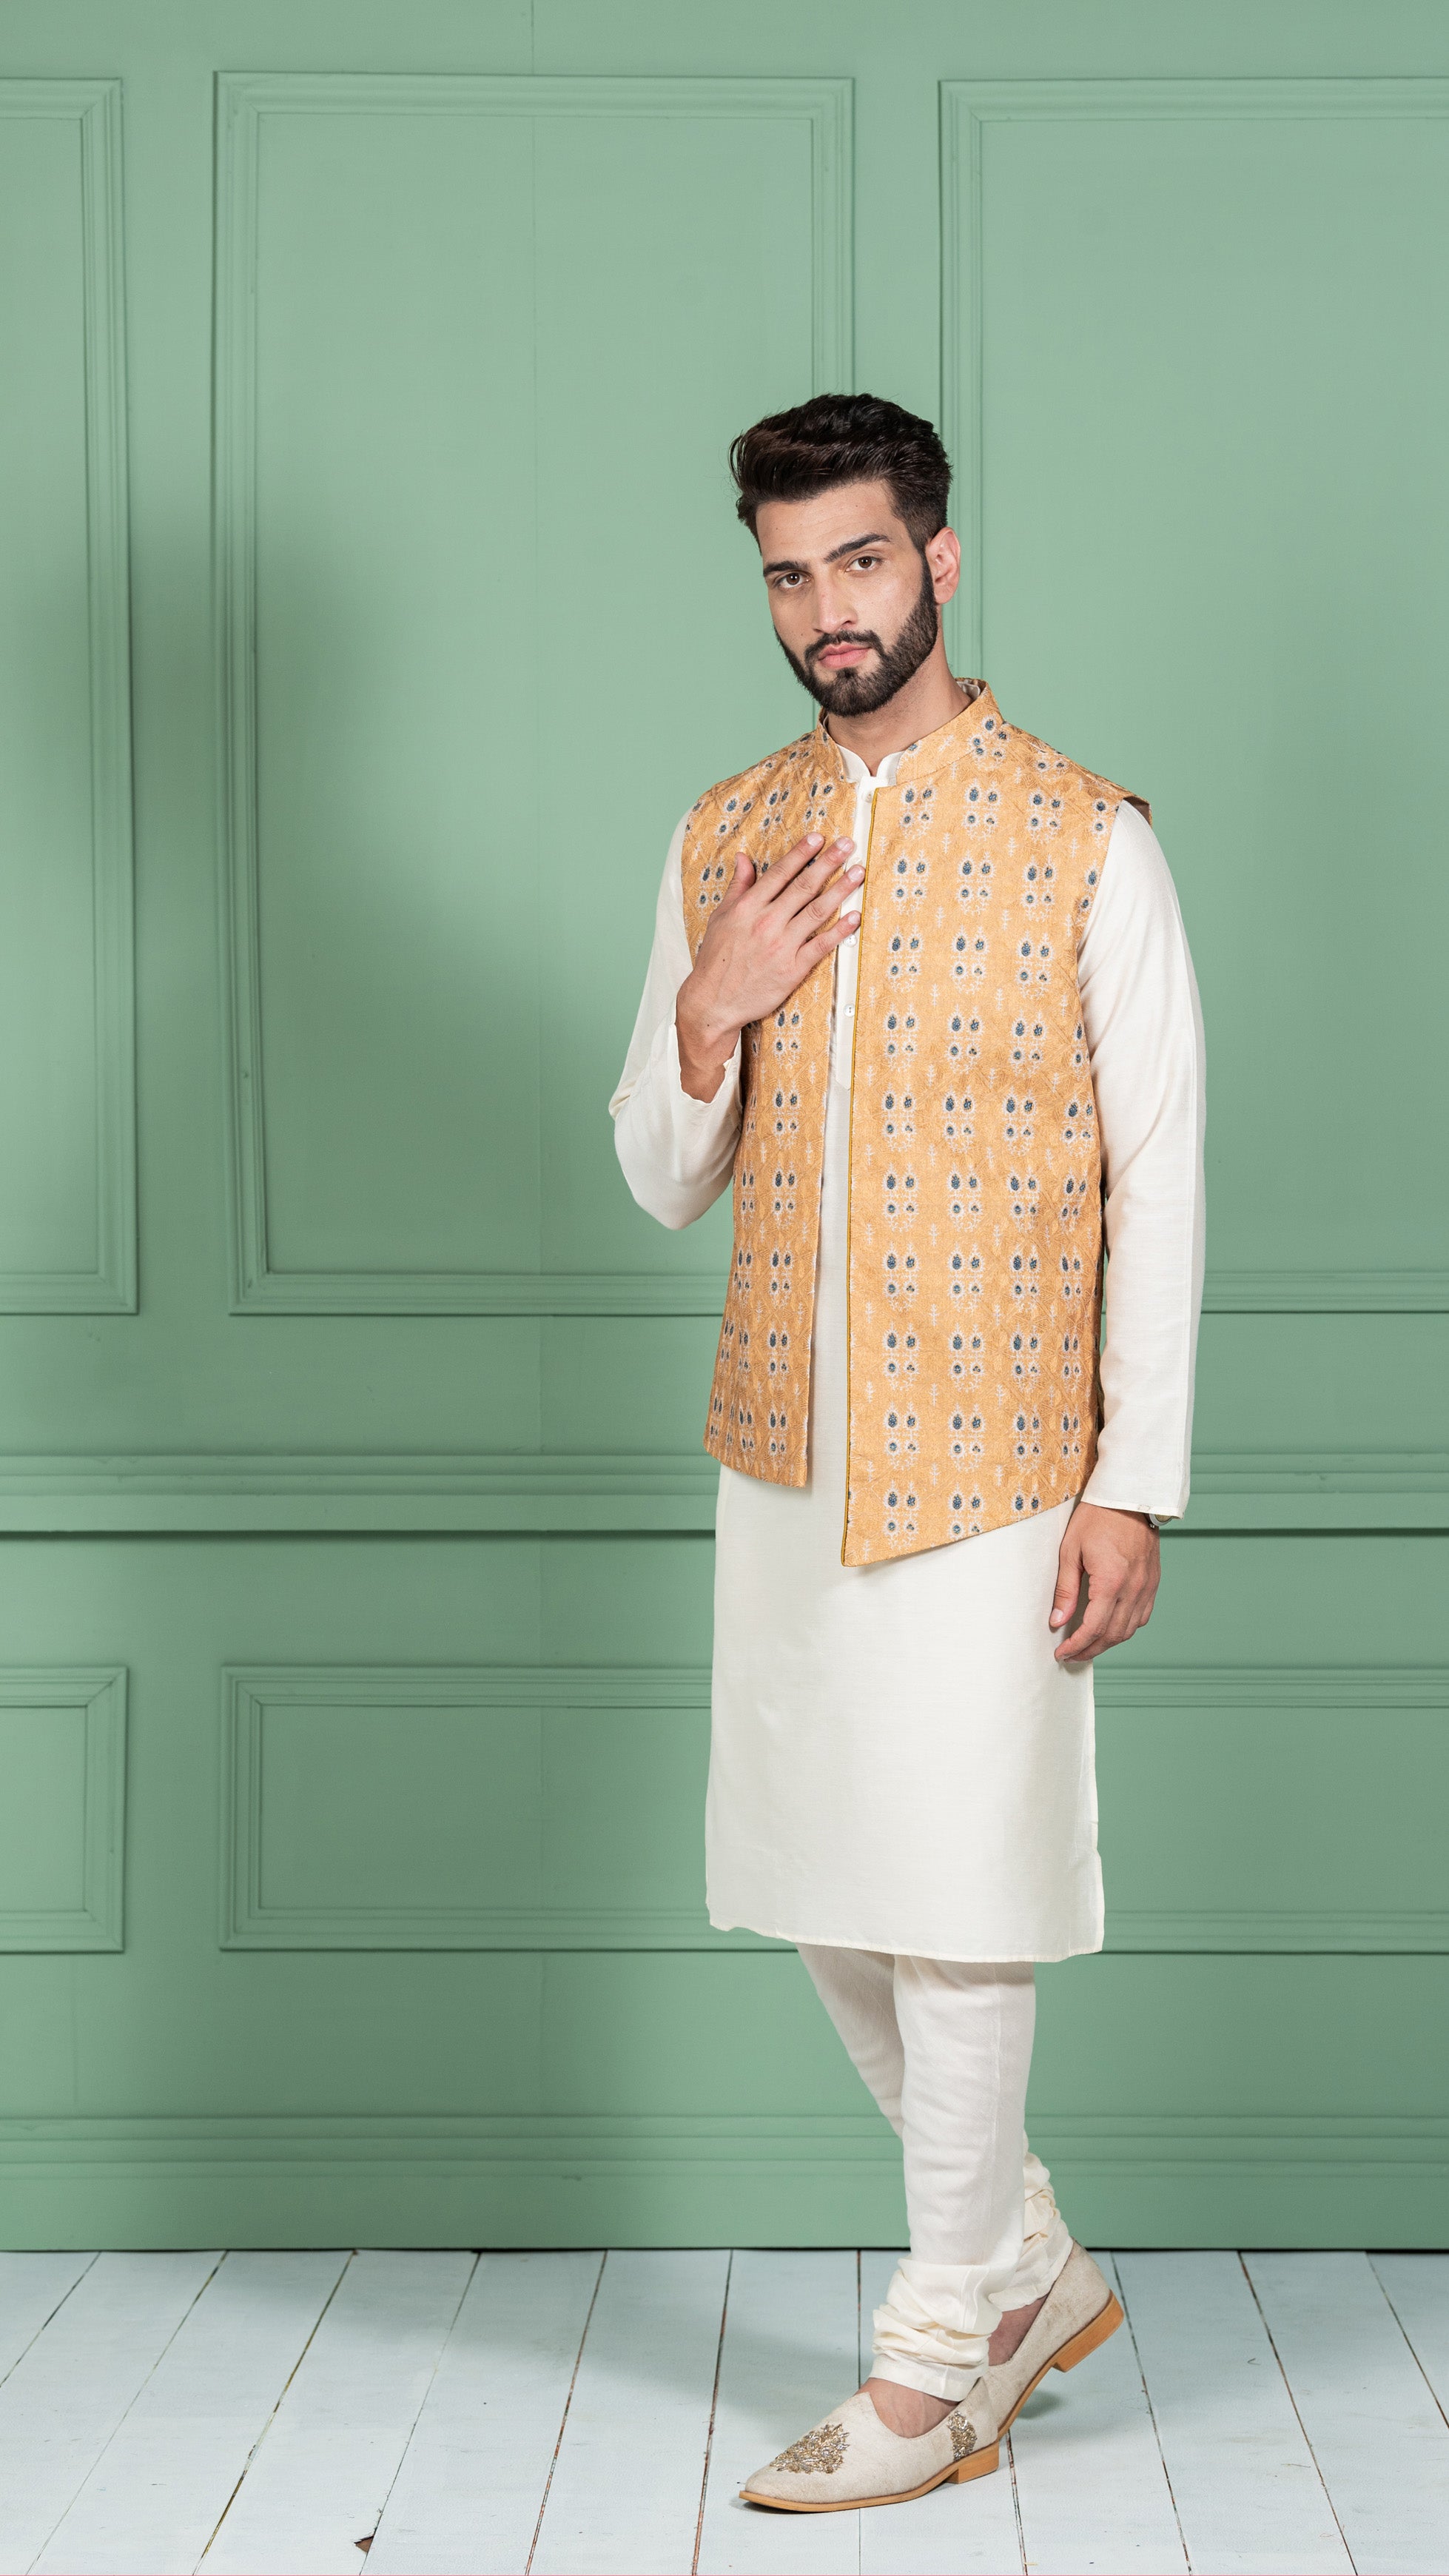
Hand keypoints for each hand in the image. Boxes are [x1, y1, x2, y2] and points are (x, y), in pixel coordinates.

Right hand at [675, 829, 864, 1099]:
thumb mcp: (721, 917)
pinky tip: (855, 916)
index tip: (819, 838)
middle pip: (804, 886)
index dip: (802, 853)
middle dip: (828, 862)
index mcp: (748, 907)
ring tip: (858, 872)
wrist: (713, 1001)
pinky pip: (821, 945)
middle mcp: (766, 922)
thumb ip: (738, 886)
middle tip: (848, 845)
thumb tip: (745, 858)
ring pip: (817, 911)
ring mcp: (781, 946)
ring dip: (841, 889)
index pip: (780, 872)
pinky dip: (840, 931)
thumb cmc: (716, 959)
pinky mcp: (792, 969)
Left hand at [1049, 1503, 1159, 1662]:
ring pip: (1130, 1629)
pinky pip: (1142, 1616)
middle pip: (1113, 1635)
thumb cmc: (1097, 1518)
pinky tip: (1111, 1628)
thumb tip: (1058, 1621)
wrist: (1130, 1496)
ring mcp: (1147, 1586)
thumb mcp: (1070, 1551)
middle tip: (1072, 1656)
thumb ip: (1065, 1590)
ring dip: (1108, 1642)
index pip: (1093, 1628)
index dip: (1076, 1646)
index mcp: (1111, 1581)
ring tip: (1089, 1646)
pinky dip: (1126, 1628)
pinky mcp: (1153, 1582)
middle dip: (1090, 1649)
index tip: (1062, 1654)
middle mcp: (1133, 1588)